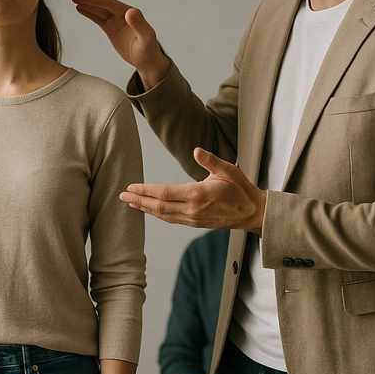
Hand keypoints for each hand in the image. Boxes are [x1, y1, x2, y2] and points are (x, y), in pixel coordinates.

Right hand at [72, 0, 169, 87]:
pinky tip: (80, 8)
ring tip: (74, 0)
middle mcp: (123, 14)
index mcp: (131, 13)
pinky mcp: (111, 28)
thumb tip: (130, 11)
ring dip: (87, 5)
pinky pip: (98, 19)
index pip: (110, 4)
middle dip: (89, 0)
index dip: (95, 0)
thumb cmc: (149, 51)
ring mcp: (116, 21)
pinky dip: (89, 13)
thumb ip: (139, 24)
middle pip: (103, 5)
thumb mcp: (146, 38)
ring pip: (99, 10)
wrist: (147, 61)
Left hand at [120, 147, 265, 233]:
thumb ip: (210, 161)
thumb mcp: (228, 170)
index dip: (145, 191)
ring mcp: (193, 219)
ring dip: (145, 209)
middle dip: (138, 201)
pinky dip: (157, 214)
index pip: (164, 193)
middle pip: (158, 206)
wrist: (252, 213)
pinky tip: (149, 210)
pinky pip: (171, 219)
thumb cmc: (240, 189)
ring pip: (163, 215)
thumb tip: (196, 150)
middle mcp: (192, 209)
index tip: (131, 187)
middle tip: (122, 196)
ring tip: (131, 203)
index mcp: (198, 195)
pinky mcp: (194, 223)